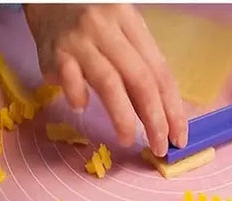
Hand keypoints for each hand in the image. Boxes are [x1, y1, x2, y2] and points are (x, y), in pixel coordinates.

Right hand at [24, 3, 186, 155]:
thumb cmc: (93, 25)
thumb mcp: (122, 35)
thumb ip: (139, 70)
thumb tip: (159, 119)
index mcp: (131, 22)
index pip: (161, 73)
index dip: (173, 110)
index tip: (179, 138)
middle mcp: (106, 28)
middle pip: (141, 81)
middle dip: (155, 121)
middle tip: (159, 147)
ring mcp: (79, 39)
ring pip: (109, 84)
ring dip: (122, 118)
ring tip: (127, 139)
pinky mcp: (53, 51)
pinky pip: (70, 81)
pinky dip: (79, 98)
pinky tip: (82, 107)